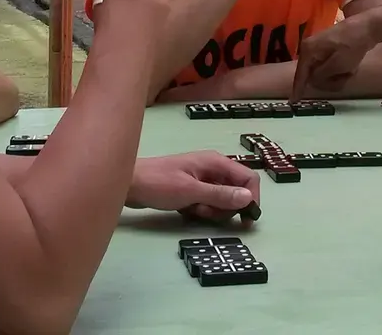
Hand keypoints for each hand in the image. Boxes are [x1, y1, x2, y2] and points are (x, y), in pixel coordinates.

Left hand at [126, 152, 260, 220]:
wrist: (129, 184)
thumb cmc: (158, 184)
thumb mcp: (191, 192)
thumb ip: (220, 195)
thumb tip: (248, 198)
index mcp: (216, 162)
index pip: (248, 178)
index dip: (251, 198)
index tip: (245, 219)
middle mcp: (213, 168)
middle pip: (237, 190)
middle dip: (227, 207)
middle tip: (206, 212)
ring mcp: (203, 178)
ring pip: (223, 199)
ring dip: (213, 210)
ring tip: (193, 210)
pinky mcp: (193, 188)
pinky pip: (209, 202)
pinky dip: (203, 210)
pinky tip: (188, 211)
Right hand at [292, 16, 375, 98]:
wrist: (367, 27)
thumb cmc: (352, 45)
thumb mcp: (337, 65)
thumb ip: (321, 76)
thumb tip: (312, 81)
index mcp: (308, 51)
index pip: (300, 75)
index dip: (298, 89)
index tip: (294, 101)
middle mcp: (310, 49)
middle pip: (314, 76)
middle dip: (330, 81)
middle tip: (345, 78)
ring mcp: (319, 49)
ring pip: (324, 73)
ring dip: (338, 76)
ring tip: (350, 70)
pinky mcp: (329, 50)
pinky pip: (331, 67)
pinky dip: (341, 70)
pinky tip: (351, 66)